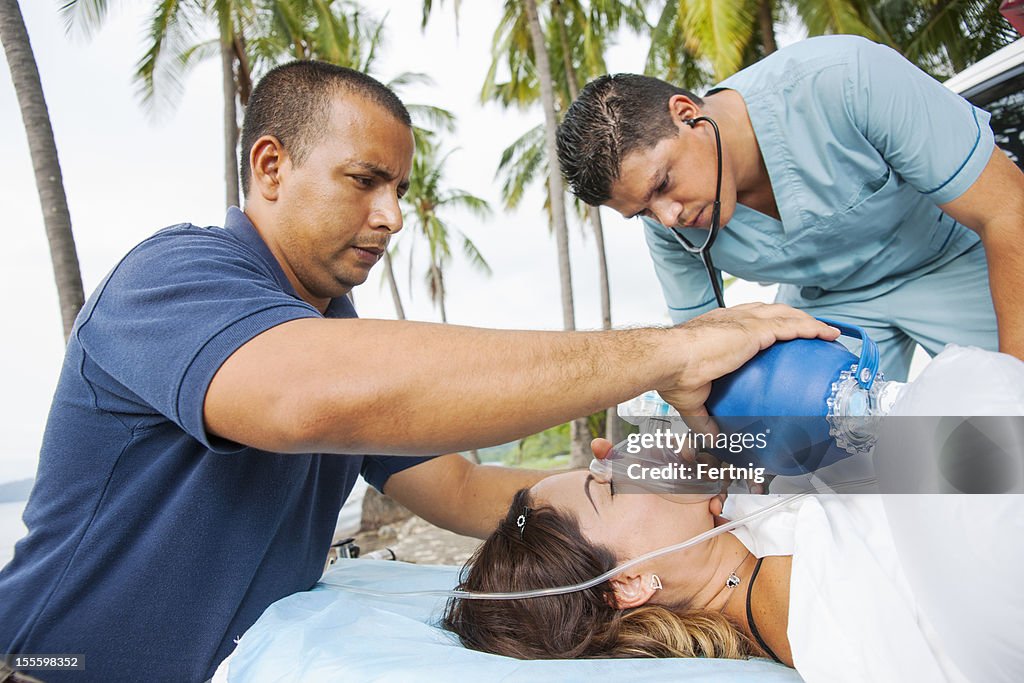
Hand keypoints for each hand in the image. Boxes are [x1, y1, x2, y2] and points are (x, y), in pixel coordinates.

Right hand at [657, 304, 838, 423]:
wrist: (670, 361)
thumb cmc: (674, 374)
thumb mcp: (693, 400)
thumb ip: (705, 418)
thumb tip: (713, 438)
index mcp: (717, 330)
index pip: (747, 321)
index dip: (765, 324)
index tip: (776, 334)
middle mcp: (732, 319)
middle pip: (770, 311)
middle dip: (790, 317)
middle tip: (808, 329)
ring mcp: (744, 322)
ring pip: (784, 314)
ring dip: (806, 320)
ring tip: (825, 331)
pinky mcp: (754, 329)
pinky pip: (791, 326)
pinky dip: (811, 327)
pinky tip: (826, 333)